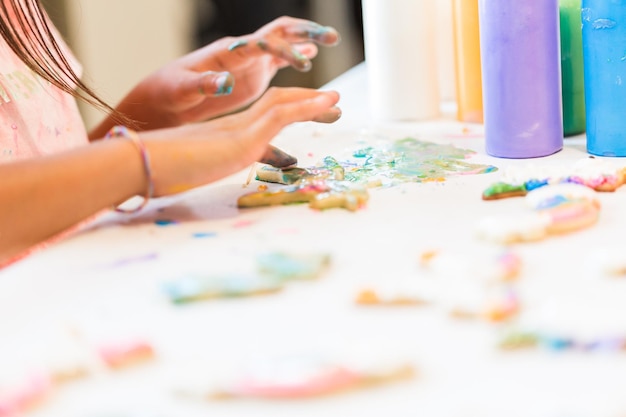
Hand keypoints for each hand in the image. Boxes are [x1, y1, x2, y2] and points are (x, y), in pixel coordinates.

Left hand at [112, 17, 340, 130]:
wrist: (166, 96)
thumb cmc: (170, 91)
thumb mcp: (183, 90)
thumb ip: (203, 84)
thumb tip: (224, 81)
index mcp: (228, 51)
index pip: (261, 43)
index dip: (283, 50)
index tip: (303, 63)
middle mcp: (243, 50)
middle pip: (278, 32)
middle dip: (305, 32)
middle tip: (331, 36)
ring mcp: (250, 60)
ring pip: (284, 42)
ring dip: (306, 39)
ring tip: (331, 39)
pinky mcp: (253, 73)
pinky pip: (280, 59)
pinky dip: (297, 56)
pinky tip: (313, 56)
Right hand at [141, 87, 340, 195]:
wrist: (133, 166)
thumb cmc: (149, 175)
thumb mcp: (184, 177)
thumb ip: (196, 173)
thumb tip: (189, 183)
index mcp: (220, 137)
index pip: (259, 119)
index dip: (284, 113)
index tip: (303, 117)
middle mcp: (231, 128)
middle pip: (274, 106)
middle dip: (303, 104)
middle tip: (329, 105)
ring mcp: (237, 130)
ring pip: (281, 104)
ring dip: (312, 102)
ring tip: (335, 101)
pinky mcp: (242, 138)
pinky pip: (282, 114)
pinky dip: (307, 107)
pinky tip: (327, 103)